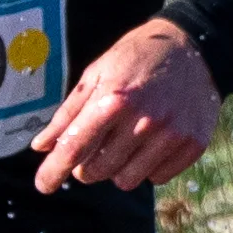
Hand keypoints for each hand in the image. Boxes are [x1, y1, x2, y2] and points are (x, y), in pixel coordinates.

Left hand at [31, 17, 220, 193]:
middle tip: (95, 146)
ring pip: (127, 180)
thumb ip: (68, 114)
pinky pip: (157, 177)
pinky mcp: (193, 144)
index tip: (44, 185)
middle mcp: (144, 120)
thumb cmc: (137, 58)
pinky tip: (153, 141)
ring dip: (119, 167)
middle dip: (88, 165)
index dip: (54, 171)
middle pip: (98, 170)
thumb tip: (40, 147)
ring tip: (127, 141)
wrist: (193, 47)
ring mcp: (172, 134)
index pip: (75, 147)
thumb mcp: (97, 74)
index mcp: (115, 99)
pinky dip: (149, 165)